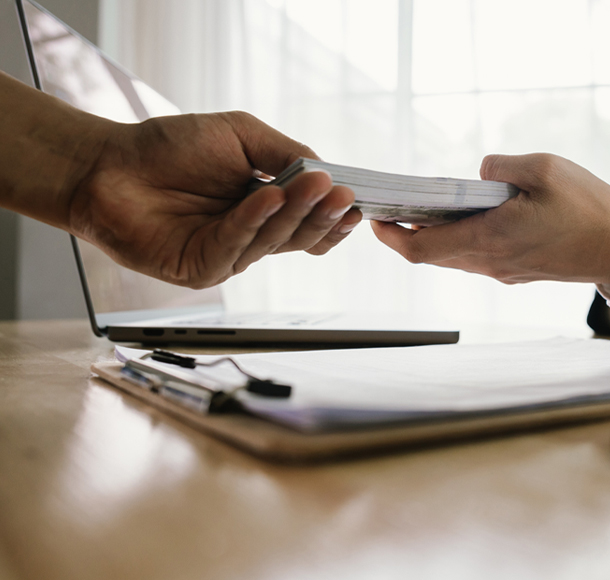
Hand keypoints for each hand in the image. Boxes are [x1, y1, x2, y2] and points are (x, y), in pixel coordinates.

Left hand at [69, 112, 361, 287]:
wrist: (109, 163)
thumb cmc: (170, 147)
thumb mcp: (241, 135)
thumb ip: (285, 153)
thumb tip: (326, 171)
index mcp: (265, 207)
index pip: (310, 221)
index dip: (333, 215)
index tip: (354, 200)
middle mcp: (251, 234)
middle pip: (300, 235)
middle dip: (323, 215)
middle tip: (342, 195)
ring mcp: (228, 254)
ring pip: (273, 241)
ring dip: (294, 213)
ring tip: (313, 186)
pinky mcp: (201, 267)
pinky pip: (234, 245)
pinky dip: (252, 220)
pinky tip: (266, 197)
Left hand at [372, 153, 609, 285]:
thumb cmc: (588, 207)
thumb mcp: (544, 168)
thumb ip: (500, 167)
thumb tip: (478, 173)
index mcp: (490, 238)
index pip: (421, 249)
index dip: (391, 236)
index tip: (375, 217)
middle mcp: (491, 262)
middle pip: (432, 256)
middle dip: (406, 233)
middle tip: (391, 208)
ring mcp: (503, 270)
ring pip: (452, 258)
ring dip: (432, 237)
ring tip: (421, 209)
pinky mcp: (517, 270)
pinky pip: (475, 257)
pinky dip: (458, 239)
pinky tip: (462, 217)